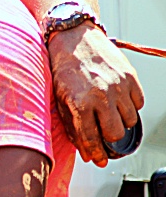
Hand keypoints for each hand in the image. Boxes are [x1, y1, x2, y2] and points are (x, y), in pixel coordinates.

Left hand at [48, 23, 144, 166]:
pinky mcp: (130, 76)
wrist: (73, 36)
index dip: (95, 153)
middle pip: (115, 134)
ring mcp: (118, 86)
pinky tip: (117, 98)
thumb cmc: (62, 65)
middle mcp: (101, 96)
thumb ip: (71, 123)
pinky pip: (139, 103)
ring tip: (107, 110)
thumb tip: (84, 147)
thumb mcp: (58, 96)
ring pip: (129, 120)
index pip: (91, 139)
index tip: (98, 159)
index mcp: (79, 102)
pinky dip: (130, 105)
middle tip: (103, 132)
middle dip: (108, 137)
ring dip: (119, 120)